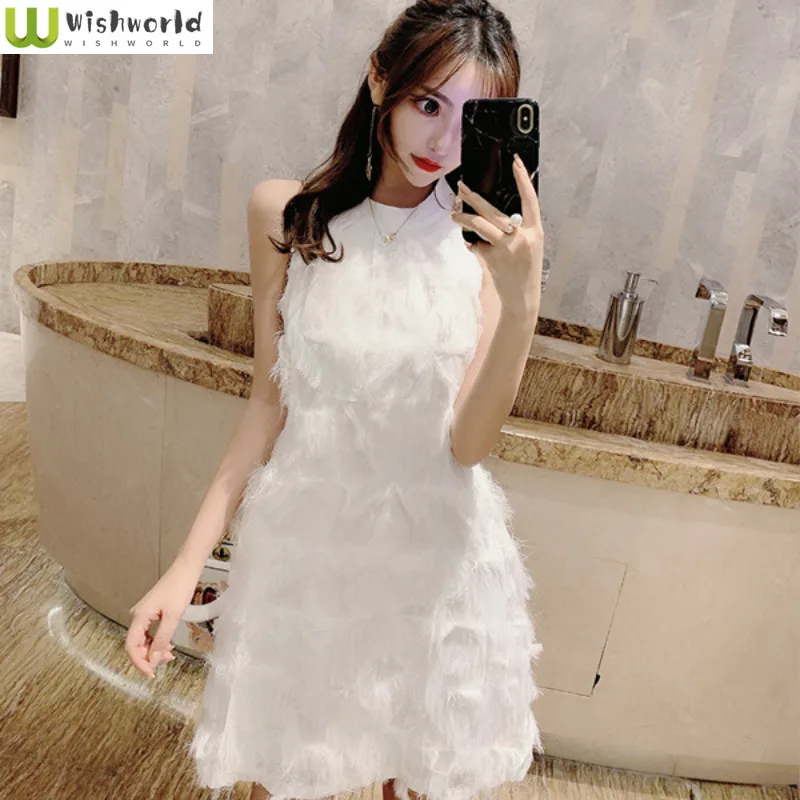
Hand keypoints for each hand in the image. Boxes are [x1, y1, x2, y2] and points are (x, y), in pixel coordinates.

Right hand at [125, 562, 199, 678]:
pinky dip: (158, 641)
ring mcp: (143, 614)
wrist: (185, 570)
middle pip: (136, 645)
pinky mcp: (151, 613)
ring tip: (170, 654)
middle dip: (150, 657)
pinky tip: (168, 645)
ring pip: (144, 640)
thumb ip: (162, 639)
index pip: (131, 647)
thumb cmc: (179, 588)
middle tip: (167, 661)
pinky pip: (149, 633)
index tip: (151, 674)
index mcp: (139, 616)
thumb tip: (153, 659)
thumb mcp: (173, 617)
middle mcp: (137, 616)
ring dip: (155, 650)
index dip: (139, 663)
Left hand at [451, 154, 543, 318]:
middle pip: (493, 211)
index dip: (523, 180)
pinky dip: (475, 246)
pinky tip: (479, 252)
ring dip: (464, 219)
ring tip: (454, 216)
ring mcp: (505, 247)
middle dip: (474, 198)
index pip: (530, 199)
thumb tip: (492, 213)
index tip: (515, 162)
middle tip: (461, 188)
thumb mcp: (530, 246)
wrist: (521, 298)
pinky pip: (477, 245)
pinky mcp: (491, 258)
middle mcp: (521, 236)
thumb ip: (517, 229)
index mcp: (535, 231)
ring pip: (479, 225)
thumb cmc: (525, 270)